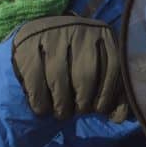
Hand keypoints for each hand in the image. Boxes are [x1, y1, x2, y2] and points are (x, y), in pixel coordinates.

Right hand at [12, 16, 128, 121]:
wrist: (39, 36)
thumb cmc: (76, 61)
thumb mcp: (99, 69)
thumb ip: (113, 92)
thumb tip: (118, 118)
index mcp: (103, 34)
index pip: (113, 68)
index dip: (107, 96)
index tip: (99, 110)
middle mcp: (79, 28)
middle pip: (84, 75)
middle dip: (83, 103)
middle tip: (78, 111)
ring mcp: (51, 33)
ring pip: (58, 78)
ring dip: (61, 105)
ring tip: (62, 112)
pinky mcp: (26, 43)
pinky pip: (34, 79)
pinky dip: (40, 101)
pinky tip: (42, 108)